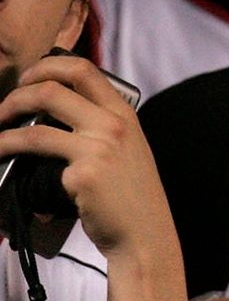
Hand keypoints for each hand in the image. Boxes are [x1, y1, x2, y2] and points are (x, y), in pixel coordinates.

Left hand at [0, 54, 171, 259]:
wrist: (143, 234)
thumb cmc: (131, 196)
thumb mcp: (125, 150)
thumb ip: (99, 126)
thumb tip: (49, 113)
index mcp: (124, 115)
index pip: (83, 69)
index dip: (47, 66)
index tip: (28, 78)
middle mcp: (113, 125)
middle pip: (51, 89)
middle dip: (16, 96)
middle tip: (2, 111)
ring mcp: (98, 148)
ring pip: (35, 125)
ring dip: (3, 130)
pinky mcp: (81, 174)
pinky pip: (35, 158)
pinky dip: (11, 156)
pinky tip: (5, 163)